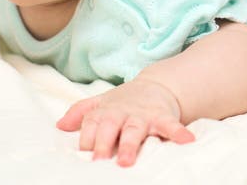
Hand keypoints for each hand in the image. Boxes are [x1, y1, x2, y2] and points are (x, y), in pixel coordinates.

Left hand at [56, 77, 195, 166]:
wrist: (156, 86)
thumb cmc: (124, 102)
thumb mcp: (101, 103)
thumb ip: (81, 113)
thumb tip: (60, 125)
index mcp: (105, 112)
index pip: (91, 124)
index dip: (86, 139)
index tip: (83, 153)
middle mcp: (122, 113)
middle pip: (111, 127)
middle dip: (104, 143)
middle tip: (98, 160)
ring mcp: (143, 116)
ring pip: (135, 130)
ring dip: (131, 145)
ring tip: (127, 161)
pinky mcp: (163, 117)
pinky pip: (170, 125)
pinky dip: (178, 133)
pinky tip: (186, 141)